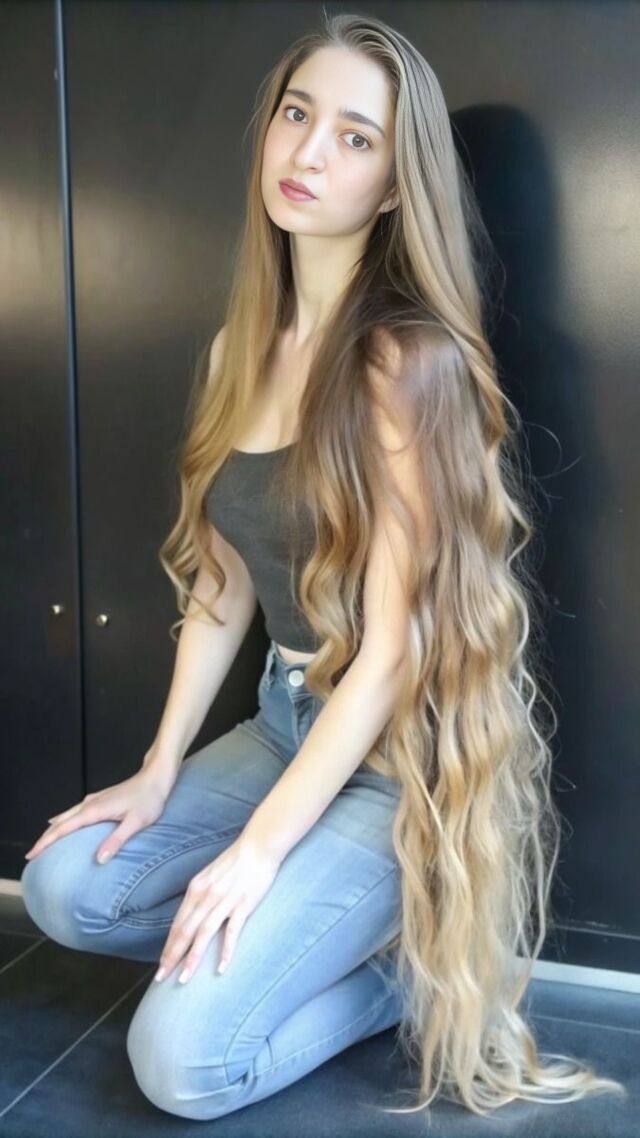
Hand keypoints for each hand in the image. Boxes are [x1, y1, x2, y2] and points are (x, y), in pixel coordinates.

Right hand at [23, 766, 174, 864]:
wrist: (156, 777)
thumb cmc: (149, 799)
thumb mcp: (136, 822)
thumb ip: (117, 840)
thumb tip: (98, 860)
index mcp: (94, 810)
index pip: (63, 829)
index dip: (46, 843)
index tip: (32, 855)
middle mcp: (90, 804)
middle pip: (60, 823)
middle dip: (44, 839)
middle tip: (31, 855)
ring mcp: (94, 800)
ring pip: (66, 816)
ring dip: (52, 830)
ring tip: (42, 843)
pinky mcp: (100, 799)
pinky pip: (74, 812)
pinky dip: (63, 820)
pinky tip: (60, 822)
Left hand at [154, 836, 280, 983]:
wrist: (259, 844)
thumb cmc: (236, 860)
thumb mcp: (211, 875)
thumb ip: (201, 895)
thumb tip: (192, 917)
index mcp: (196, 888)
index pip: (178, 924)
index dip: (168, 946)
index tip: (162, 965)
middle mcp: (206, 895)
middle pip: (185, 931)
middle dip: (172, 957)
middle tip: (161, 978)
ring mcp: (224, 900)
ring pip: (204, 934)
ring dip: (192, 958)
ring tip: (183, 979)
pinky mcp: (243, 903)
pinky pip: (232, 930)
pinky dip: (226, 950)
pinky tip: (221, 967)